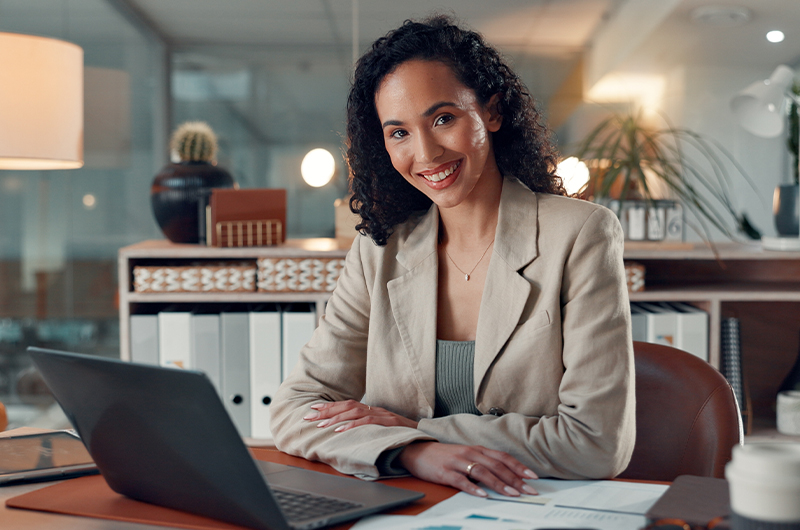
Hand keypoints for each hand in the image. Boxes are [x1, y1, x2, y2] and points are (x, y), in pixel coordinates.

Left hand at [303, 400, 417, 430]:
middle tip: (309, 416)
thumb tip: (349, 433)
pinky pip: (366, 421)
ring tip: (320, 424)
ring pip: (354, 412)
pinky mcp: (387, 422)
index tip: (314, 409)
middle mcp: (375, 409)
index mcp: (373, 410)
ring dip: (335, 418)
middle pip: (347, 405)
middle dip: (326, 410)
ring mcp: (382, 414)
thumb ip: (368, 428)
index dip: (330, 406)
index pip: (348, 405)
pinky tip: (339, 430)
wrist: (423, 438)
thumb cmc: (402, 436)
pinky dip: (351, 425)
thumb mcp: (382, 430)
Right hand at [398, 441, 538, 497]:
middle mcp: (469, 453)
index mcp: (476, 449)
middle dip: (515, 479)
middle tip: (529, 490)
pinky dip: (473, 488)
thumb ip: (483, 462)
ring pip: (482, 472)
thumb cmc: (444, 455)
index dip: (518, 467)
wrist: (417, 451)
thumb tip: (505, 476)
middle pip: (496, 466)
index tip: (533, 477)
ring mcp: (457, 462)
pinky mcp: (445, 472)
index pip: (502, 457)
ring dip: (498, 484)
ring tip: (511, 494)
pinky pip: (461, 480)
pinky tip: (482, 495)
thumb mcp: (466, 455)